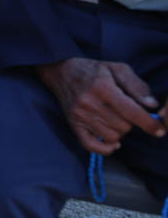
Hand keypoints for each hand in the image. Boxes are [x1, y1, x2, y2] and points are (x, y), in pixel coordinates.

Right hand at [36, 58, 165, 154]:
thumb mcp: (117, 69)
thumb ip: (137, 86)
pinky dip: (106, 148)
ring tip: (114, 119)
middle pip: (124, 126)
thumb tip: (152, 106)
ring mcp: (79, 115)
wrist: (60, 72)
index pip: (131, 112)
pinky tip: (113, 142)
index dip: (149, 123)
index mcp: (103, 87)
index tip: (160, 130)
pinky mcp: (73, 124)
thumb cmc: (93, 70)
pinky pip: (92, 146)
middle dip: (130, 122)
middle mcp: (89, 102)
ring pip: (112, 136)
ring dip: (119, 131)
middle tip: (124, 111)